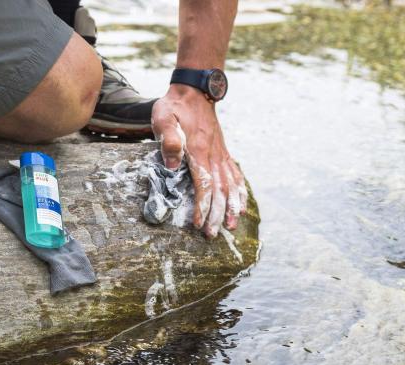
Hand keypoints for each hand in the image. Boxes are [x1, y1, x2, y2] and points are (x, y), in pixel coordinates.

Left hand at [152, 85, 246, 237]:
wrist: (194, 90)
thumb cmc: (174, 106)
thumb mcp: (163, 118)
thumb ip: (169, 140)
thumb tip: (173, 164)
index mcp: (198, 150)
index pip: (204, 184)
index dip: (202, 205)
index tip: (198, 223)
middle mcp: (214, 155)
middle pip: (219, 190)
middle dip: (216, 214)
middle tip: (212, 234)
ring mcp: (221, 154)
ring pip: (231, 185)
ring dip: (232, 206)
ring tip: (232, 225)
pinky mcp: (223, 152)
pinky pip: (236, 175)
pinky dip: (240, 191)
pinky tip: (241, 205)